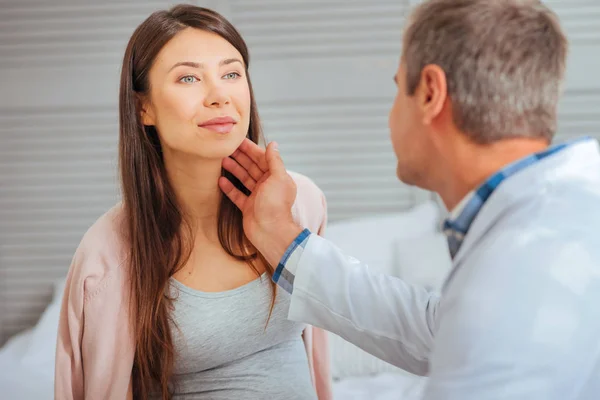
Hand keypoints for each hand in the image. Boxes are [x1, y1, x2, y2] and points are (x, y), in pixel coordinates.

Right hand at [219, 139, 303, 265]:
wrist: (270, 231)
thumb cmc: (276, 205)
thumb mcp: (278, 178)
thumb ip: (275, 161)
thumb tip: (274, 144)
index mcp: (276, 177)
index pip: (262, 158)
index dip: (250, 149)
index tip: (238, 140)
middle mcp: (267, 185)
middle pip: (251, 167)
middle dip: (240, 157)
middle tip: (225, 148)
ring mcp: (257, 196)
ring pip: (244, 178)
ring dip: (234, 169)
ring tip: (221, 160)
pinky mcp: (248, 207)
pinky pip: (237, 194)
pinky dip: (229, 187)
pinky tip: (220, 180)